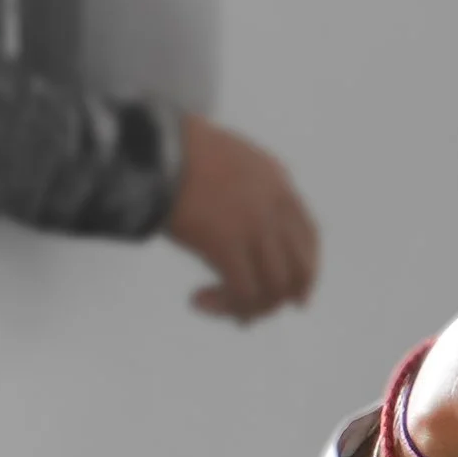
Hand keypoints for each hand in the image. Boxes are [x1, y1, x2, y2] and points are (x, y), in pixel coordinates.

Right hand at [165, 116, 319, 321]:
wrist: (149, 143)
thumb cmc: (171, 147)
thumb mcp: (223, 157)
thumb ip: (242, 183)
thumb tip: (231, 216)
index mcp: (277, 180)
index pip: (308, 235)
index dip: (306, 270)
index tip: (295, 296)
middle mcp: (274, 204)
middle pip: (299, 269)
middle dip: (280, 298)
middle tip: (251, 314)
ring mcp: (255, 225)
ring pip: (273, 287)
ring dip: (247, 307)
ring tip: (212, 305)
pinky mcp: (227, 243)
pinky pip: (244, 292)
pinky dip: (226, 306)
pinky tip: (197, 301)